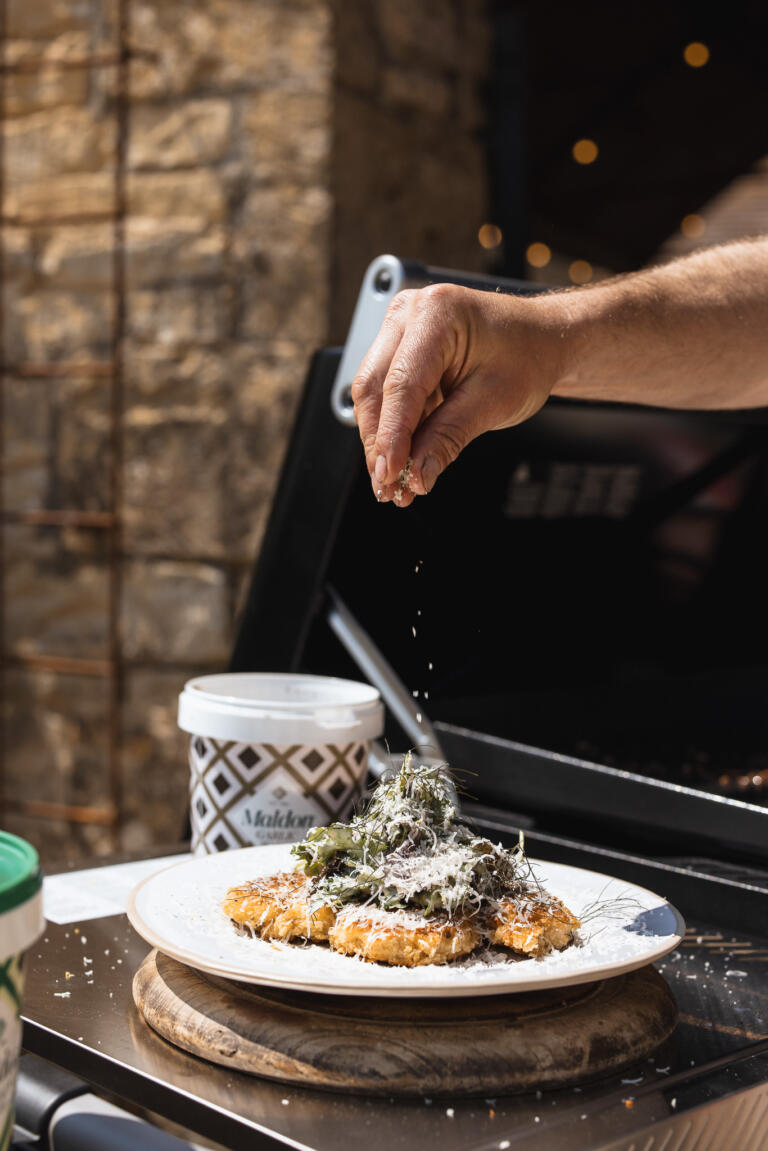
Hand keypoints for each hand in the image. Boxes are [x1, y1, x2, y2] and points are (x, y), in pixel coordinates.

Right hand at [351, 283, 559, 505]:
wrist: (541, 340)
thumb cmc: (527, 357)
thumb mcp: (494, 401)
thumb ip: (449, 436)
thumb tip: (415, 474)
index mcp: (436, 314)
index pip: (401, 384)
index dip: (392, 434)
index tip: (390, 474)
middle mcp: (409, 313)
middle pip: (374, 388)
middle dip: (380, 443)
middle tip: (388, 487)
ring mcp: (399, 328)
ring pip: (373, 395)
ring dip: (382, 442)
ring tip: (395, 484)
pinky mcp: (399, 349)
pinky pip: (386, 395)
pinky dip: (393, 431)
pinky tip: (402, 462)